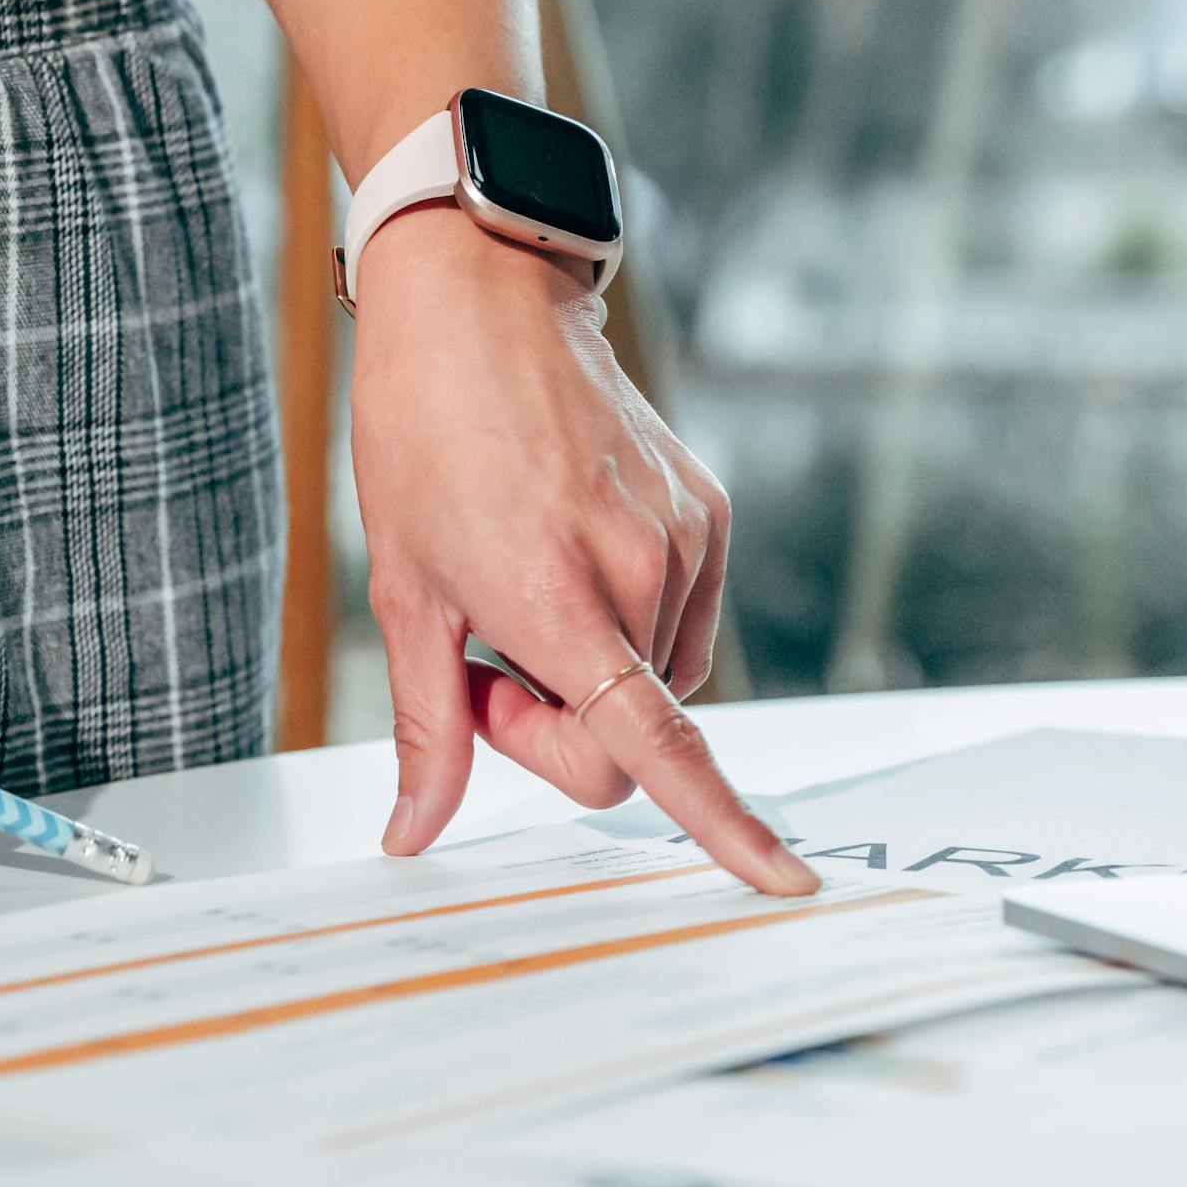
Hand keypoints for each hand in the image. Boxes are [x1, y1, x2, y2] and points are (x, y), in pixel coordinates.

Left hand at [349, 206, 817, 895]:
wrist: (478, 303)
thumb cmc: (423, 432)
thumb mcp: (404, 591)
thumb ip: (425, 727)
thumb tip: (412, 832)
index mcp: (559, 600)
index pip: (656, 745)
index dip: (722, 826)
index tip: (783, 883)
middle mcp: (641, 572)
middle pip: (625, 735)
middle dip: (552, 726)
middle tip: (480, 655)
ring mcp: (684, 537)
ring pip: (654, 678)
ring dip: (589, 667)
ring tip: (520, 580)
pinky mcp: (707, 510)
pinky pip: (680, 616)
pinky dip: (628, 618)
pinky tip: (569, 552)